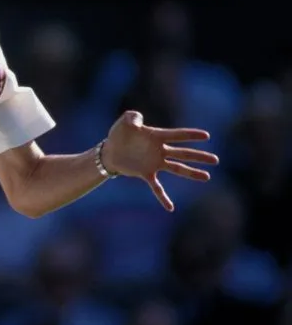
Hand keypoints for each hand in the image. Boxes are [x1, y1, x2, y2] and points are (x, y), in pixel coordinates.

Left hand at [101, 110, 219, 210]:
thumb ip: (133, 117)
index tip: (206, 136)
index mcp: (156, 136)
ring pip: (177, 168)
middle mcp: (160, 150)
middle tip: (215, 160)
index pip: (177, 135)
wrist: (109, 151)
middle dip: (199, 156)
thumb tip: (139, 120)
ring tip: (207, 177)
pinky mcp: (146, 173)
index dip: (191, 135)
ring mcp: (154, 163)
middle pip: (183, 154)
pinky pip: (157, 187)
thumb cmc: (119, 134)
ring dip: (191, 173)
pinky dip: (163, 197)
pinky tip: (171, 208)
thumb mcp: (125, 121)